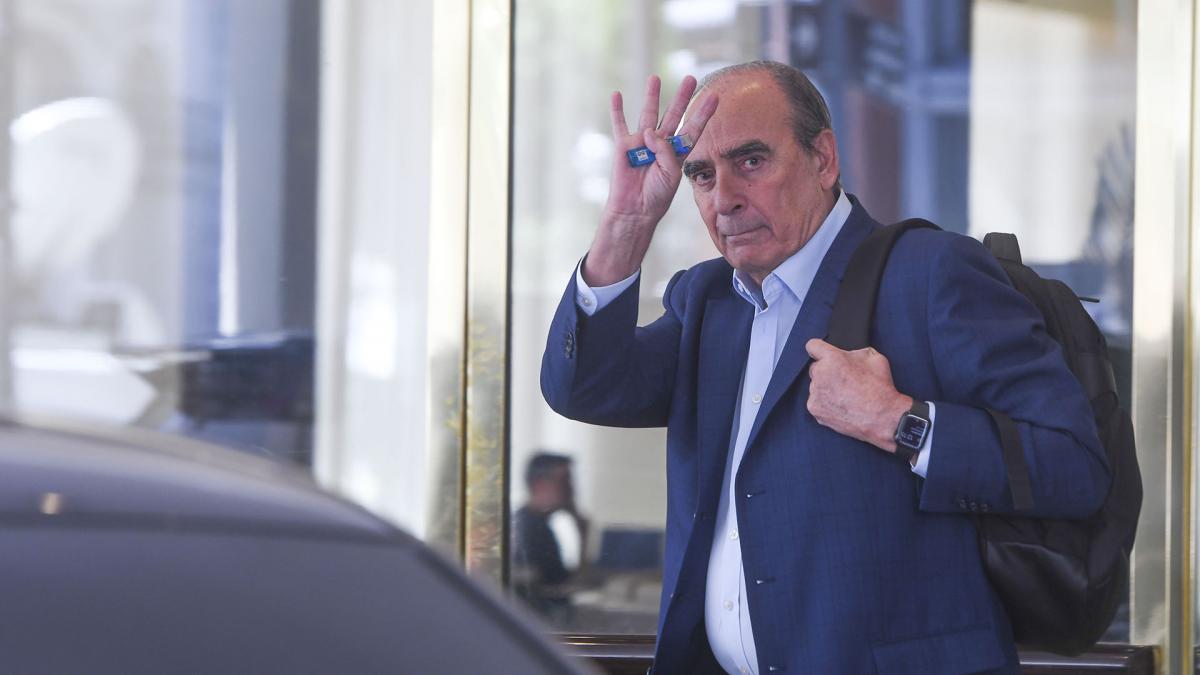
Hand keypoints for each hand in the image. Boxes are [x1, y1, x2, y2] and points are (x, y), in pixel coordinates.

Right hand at [582, 75, 718, 285]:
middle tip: (690, 78)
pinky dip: (617, 111)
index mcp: (677, 152)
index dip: (703, 113)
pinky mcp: (624, 146)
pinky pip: (620, 125)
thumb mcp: (671, 174)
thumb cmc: (656, 195)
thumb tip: (649, 131)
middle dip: (682, 97)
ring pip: (648, 114)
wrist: (635, 209)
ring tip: (655, 78)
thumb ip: (666, 151)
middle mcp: (661, 143)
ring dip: (652, 96)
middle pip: (674, 115)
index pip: (693, 128)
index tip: (714, 96)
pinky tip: (616, 95)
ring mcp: (642, 143)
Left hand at [805, 339, 911, 453]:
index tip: (821, 354)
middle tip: (843, 380)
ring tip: (845, 396)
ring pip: (816, 386)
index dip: (818, 349)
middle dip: (826, 371)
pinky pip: (816, 402)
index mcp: (832, 358)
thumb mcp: (874, 358)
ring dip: (826, 389)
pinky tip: (841, 406)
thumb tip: (849, 355)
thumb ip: (855, 352)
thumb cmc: (880, 388)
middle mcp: (820, 374)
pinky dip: (825, 404)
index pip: (812, 345)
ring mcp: (815, 393)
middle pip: (815, 368)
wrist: (882, 417)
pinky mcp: (814, 409)